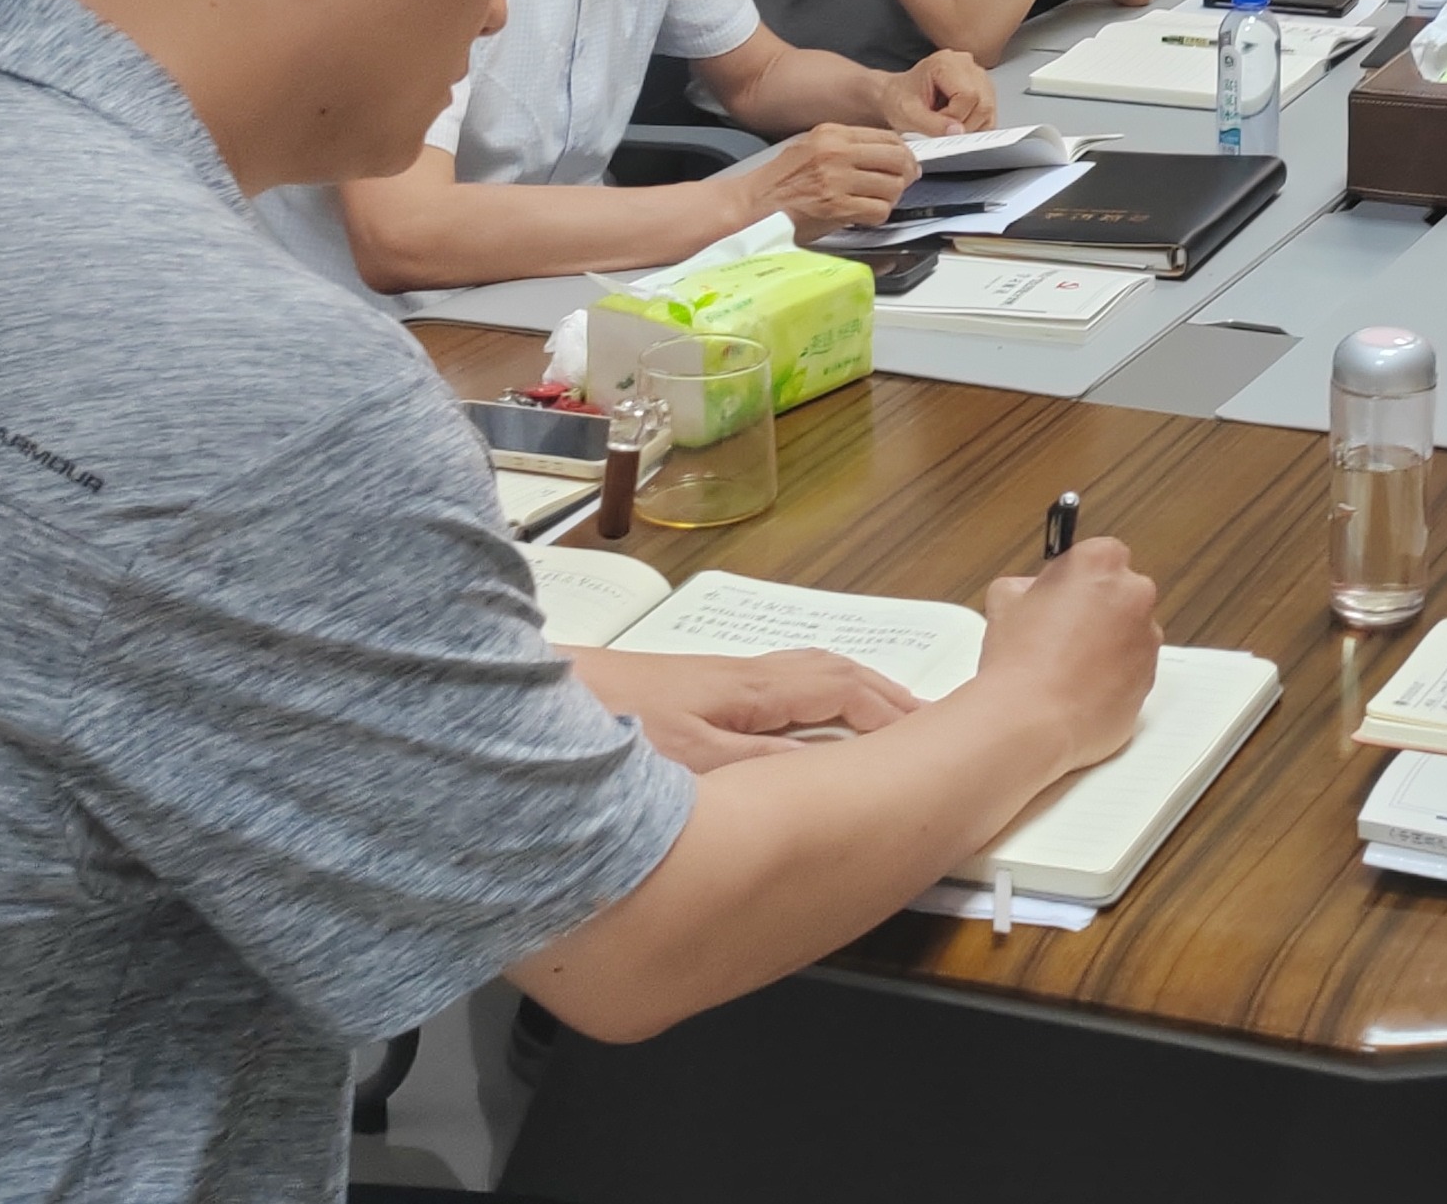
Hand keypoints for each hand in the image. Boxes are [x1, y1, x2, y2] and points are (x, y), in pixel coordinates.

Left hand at [564, 645, 922, 768]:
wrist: (511, 704)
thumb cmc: (601, 732)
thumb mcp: (696, 764)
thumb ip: (770, 767)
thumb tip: (839, 769)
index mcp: (750, 689)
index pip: (844, 688)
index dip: (893, 711)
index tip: (935, 734)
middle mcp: (734, 680)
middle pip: (825, 676)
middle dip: (877, 699)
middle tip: (917, 727)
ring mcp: (702, 687)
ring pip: (792, 685)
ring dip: (837, 705)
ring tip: (865, 735)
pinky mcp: (673, 701)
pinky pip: (760, 702)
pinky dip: (795, 718)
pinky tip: (780, 748)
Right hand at [729, 123, 918, 236]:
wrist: (752, 206)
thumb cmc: (779, 181)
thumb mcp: (812, 146)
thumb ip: (847, 146)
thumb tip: (887, 151)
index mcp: (832, 133)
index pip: (887, 137)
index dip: (904, 152)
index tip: (906, 162)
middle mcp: (836, 153)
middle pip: (896, 159)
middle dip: (906, 174)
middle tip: (903, 182)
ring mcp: (836, 181)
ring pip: (892, 186)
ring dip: (891, 198)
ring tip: (877, 201)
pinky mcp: (836, 208)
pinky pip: (878, 211)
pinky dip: (877, 216)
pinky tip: (864, 215)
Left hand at [879, 50, 995, 135]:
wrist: (896, 94)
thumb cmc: (899, 98)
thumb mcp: (908, 114)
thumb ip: (932, 124)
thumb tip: (957, 132)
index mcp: (946, 63)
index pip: (968, 95)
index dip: (955, 118)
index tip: (938, 126)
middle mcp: (965, 64)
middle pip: (983, 103)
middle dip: (964, 125)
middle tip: (942, 128)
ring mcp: (977, 75)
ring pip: (988, 110)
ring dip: (969, 126)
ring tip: (946, 122)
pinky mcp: (983, 88)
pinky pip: (989, 114)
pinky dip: (975, 125)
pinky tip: (955, 121)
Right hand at [975, 538, 1163, 772]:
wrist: (1032, 721)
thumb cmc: (1021, 664)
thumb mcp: (1004, 600)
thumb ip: (1026, 584)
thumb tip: (1032, 592)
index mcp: (1101, 562)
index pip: (1098, 554)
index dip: (1075, 577)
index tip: (1061, 593)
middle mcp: (1134, 594)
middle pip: (1119, 591)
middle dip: (1095, 607)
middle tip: (1059, 631)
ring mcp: (1147, 637)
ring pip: (1128, 631)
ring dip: (1107, 642)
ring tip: (1066, 664)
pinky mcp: (1151, 677)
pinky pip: (1133, 667)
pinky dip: (1114, 674)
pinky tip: (1080, 686)